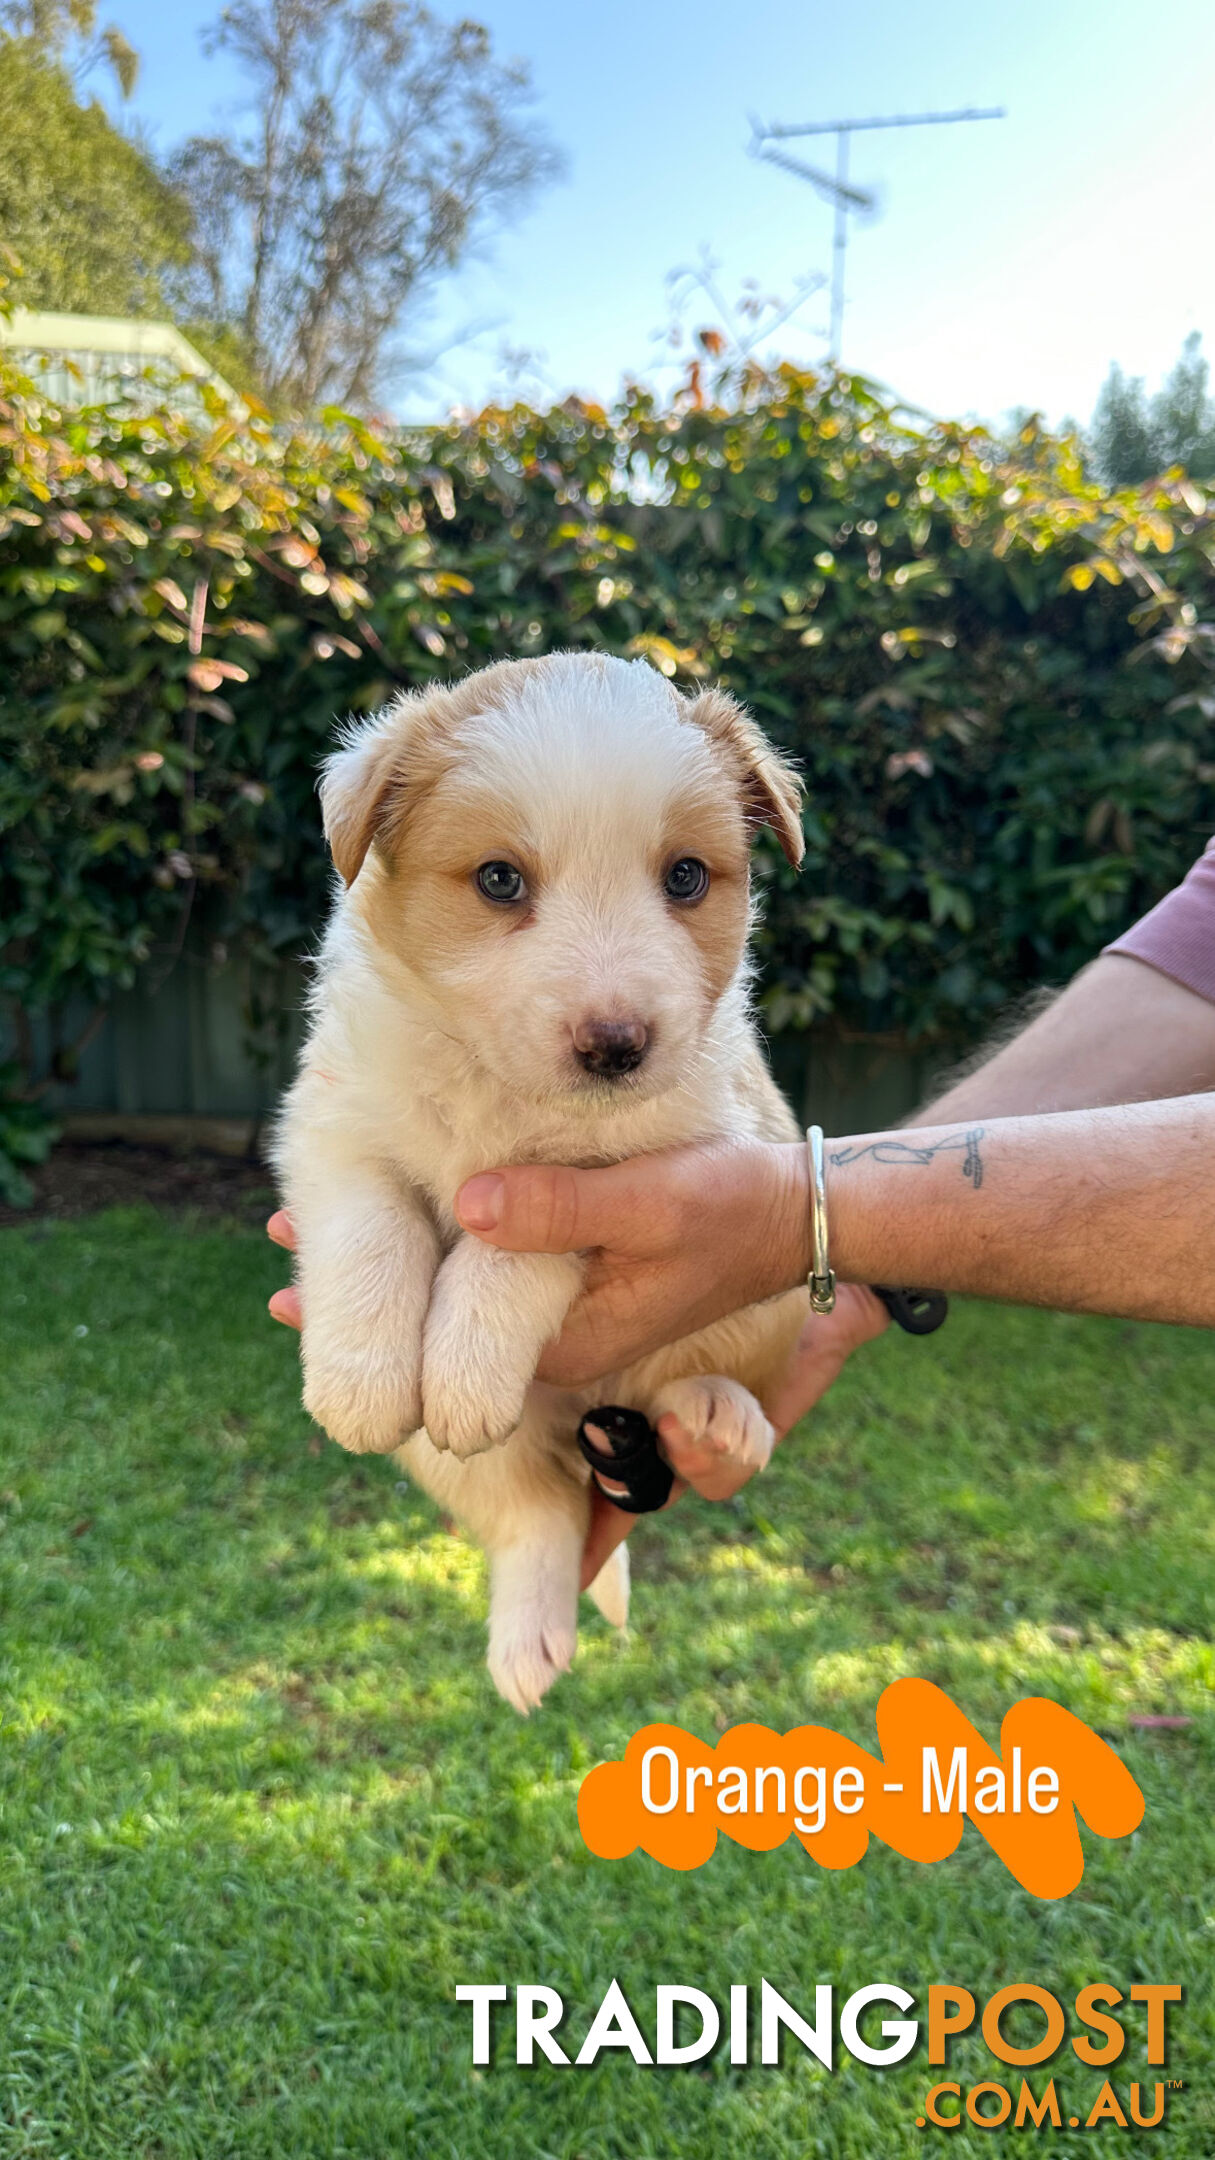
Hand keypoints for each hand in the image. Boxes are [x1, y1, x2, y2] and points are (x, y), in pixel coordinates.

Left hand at [267, 1151, 888, 1583]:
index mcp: (566, 1349)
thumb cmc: (729, 1207)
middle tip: (274, 1252)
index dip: (366, 1323)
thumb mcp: (650, 1202)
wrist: (794, 1215)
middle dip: (360, 1308)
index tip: (287, 1291)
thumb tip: (470, 1207)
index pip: (441, 1357)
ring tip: (295, 1234)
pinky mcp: (575, 1294)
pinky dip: (439, 1263)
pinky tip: (389, 1222)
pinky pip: (486, 1293)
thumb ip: (563, 1209)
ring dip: (393, 1280)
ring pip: (456, 1316)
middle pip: (440, 1344)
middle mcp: (558, 1354)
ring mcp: (565, 1327)